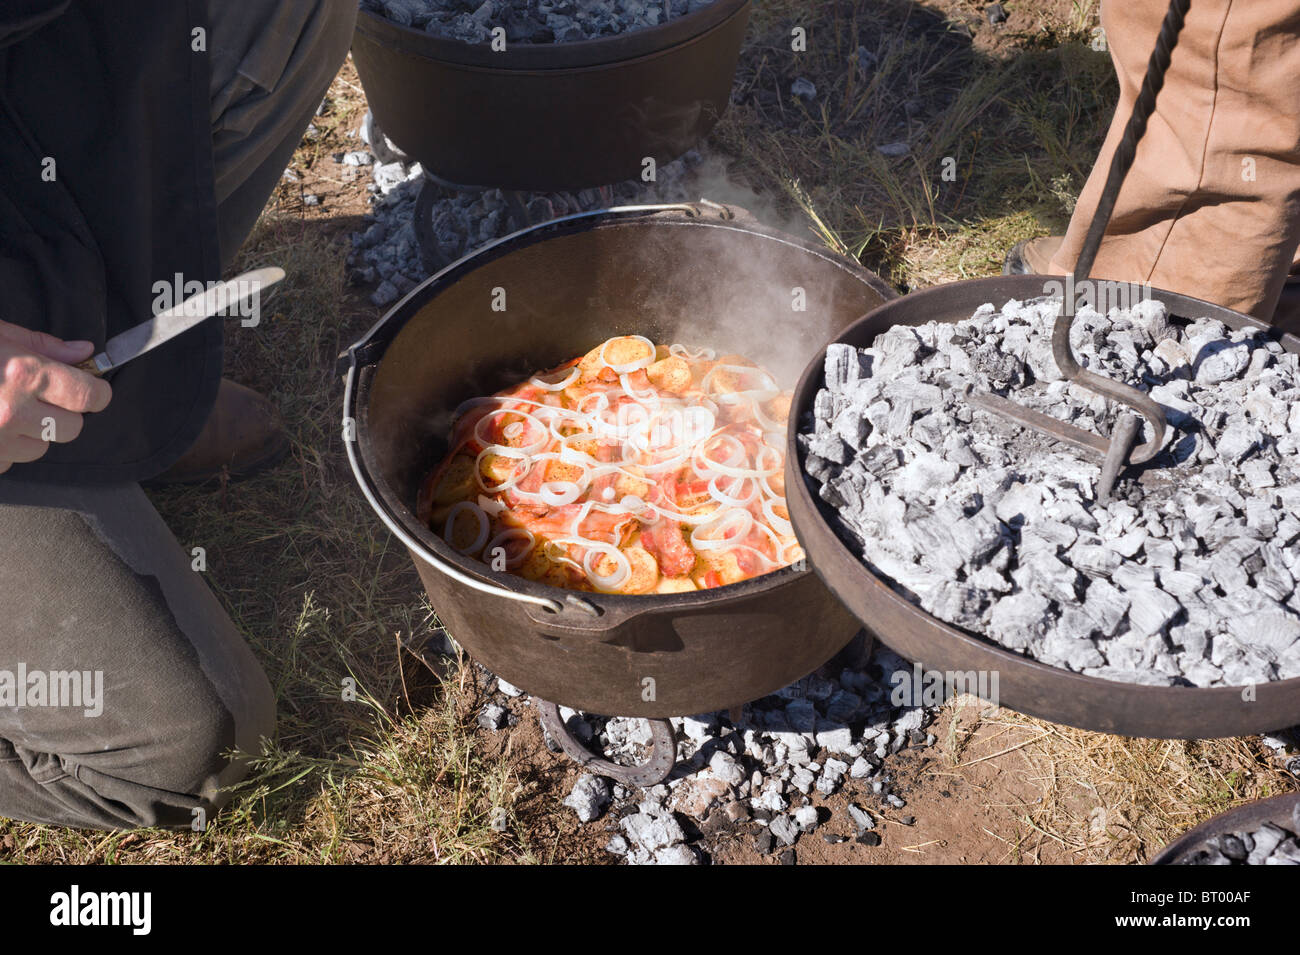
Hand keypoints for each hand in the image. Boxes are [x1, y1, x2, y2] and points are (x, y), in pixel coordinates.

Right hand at [0, 320, 111, 473]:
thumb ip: (45, 346)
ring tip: (7, 411)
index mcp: (24, 375)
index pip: (88, 396)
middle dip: (64, 414)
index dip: (98, 394)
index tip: (96, 391)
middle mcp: (12, 411)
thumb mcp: (0, 334)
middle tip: (42, 399)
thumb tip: (84, 352)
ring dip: (34, 434)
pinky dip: (6, 448)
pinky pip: (11, 461)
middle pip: (72, 428)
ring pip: (42, 448)